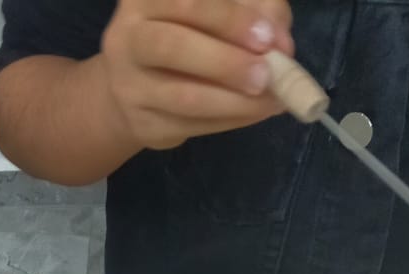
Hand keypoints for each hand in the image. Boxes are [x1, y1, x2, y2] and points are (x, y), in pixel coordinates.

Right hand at [98, 0, 293, 150]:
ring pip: (183, 96)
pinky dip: (230, 120)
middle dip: (226, 63)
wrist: (140, 87)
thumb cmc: (191, 35)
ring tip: (271, 101)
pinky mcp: (141, 124)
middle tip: (266, 76)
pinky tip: (254, 112)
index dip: (230, 19)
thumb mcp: (222, 12)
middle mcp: (127, 36)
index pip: (186, 3)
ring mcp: (128, 84)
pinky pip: (190, 126)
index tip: (268, 38)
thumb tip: (281, 44)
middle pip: (171, 47)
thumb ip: (256, 12)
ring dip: (235, 102)